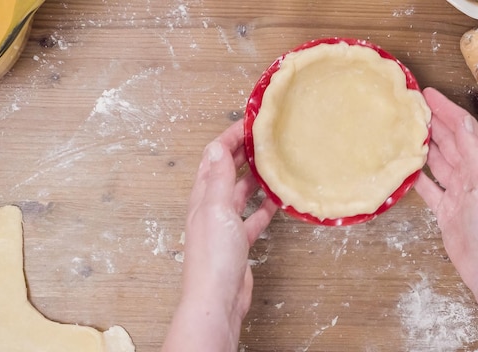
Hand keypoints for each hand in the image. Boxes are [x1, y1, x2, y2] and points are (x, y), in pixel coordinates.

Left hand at [162, 119, 277, 351]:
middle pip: (225, 173)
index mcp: (203, 197)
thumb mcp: (216, 209)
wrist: (217, 298)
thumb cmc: (214, 257)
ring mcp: (224, 226)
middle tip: (262, 139)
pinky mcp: (237, 242)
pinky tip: (274, 202)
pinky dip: (262, 208)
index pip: (214, 157)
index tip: (248, 123)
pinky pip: (251, 218)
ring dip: (252, 178)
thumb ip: (218, 179)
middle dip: (240, 153)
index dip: (229, 138)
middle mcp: (211, 208)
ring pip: (239, 194)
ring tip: (270, 164)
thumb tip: (215, 146)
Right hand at [414, 88, 477, 350]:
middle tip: (411, 108)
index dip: (447, 110)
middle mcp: (472, 176)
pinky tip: (404, 168)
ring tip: (405, 131)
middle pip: (450, 142)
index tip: (428, 94)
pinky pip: (428, 188)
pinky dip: (416, 177)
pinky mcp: (445, 211)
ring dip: (424, 146)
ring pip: (438, 162)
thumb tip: (460, 123)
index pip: (464, 130)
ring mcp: (458, 193)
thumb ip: (475, 152)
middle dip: (433, 123)